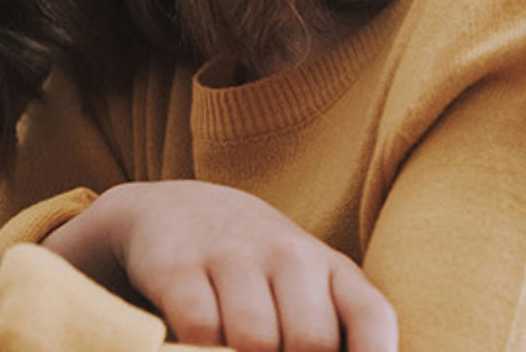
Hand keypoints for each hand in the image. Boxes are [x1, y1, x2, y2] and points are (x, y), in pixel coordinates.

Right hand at [42, 180, 395, 350]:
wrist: (178, 210)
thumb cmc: (260, 268)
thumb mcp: (310, 285)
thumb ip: (339, 330)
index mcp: (331, 267)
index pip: (372, 319)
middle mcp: (288, 254)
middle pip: (311, 341)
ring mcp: (232, 255)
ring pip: (254, 339)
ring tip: (235, 346)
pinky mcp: (178, 266)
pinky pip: (200, 328)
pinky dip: (200, 345)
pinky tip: (199, 335)